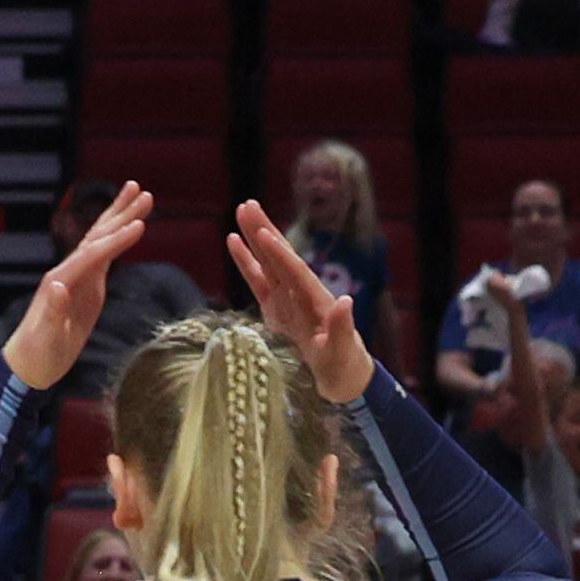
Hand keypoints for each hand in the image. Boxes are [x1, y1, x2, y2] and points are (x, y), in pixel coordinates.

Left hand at [5, 180, 156, 392]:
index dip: (115, 240)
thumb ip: (53, 312)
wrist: (29, 365)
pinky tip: (130, 226)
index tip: (138, 226)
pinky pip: (105, 256)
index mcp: (60, 280)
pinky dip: (118, 239)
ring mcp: (78, 277)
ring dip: (120, 217)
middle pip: (97, 236)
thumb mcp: (46, 338)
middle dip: (120, 213)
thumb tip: (59, 286)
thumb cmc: (38, 354)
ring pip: (101, 240)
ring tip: (140, 194)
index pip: (92, 254)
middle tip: (142, 189)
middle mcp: (68, 272)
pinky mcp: (86, 287)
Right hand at [219, 196, 373, 407]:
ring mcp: (286, 298)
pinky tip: (234, 242)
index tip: (265, 234)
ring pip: (267, 262)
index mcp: (316, 300)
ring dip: (254, 237)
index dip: (279, 255)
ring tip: (241, 210)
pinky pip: (258, 281)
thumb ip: (342, 327)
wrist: (340, 375)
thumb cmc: (343, 364)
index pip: (295, 272)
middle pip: (279, 256)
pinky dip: (246, 262)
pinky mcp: (274, 308)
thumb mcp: (342, 350)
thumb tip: (345, 302)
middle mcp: (300, 292)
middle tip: (248, 204)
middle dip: (264, 231)